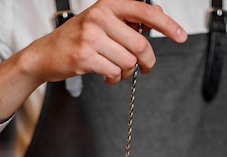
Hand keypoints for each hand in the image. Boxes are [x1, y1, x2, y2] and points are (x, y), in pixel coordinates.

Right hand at [33, 0, 186, 83]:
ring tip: (116, 70)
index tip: (181, 36)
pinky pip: (114, 72)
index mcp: (107, 5)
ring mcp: (90, 37)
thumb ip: (128, 18)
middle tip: (144, 67)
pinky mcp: (84, 57)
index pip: (145, 11)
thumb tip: (158, 13)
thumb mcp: (102, 21)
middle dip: (146, 62)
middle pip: (140, 45)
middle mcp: (99, 17)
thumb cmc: (76, 38)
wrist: (45, 54)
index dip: (167, 25)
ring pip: (128, 62)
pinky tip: (106, 75)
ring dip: (126, 73)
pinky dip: (114, 78)